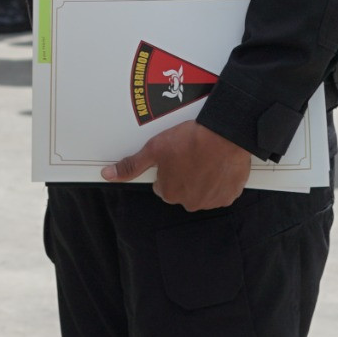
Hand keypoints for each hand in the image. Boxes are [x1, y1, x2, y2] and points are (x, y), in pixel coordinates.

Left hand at [104, 121, 251, 210]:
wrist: (224, 134)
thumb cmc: (191, 139)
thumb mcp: (154, 149)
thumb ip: (131, 165)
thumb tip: (109, 174)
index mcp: (169, 193)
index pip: (163, 186)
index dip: (168, 170)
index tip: (176, 158)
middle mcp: (189, 202)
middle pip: (183, 191)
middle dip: (185, 176)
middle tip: (191, 156)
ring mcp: (211, 201)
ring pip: (202, 192)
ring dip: (203, 180)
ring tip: (205, 159)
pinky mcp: (229, 195)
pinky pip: (221, 192)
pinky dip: (220, 182)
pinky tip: (218, 166)